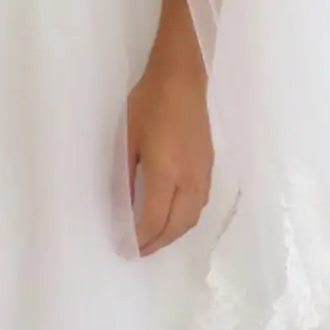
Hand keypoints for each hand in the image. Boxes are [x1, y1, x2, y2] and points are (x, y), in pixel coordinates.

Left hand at [127, 45, 212, 254]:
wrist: (183, 78)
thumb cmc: (149, 103)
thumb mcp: (127, 139)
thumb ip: (126, 175)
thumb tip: (121, 206)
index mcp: (166, 172)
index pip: (154, 219)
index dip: (140, 239)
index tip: (126, 248)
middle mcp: (189, 178)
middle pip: (177, 225)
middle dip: (158, 243)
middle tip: (139, 251)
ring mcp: (202, 173)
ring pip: (192, 217)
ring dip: (173, 234)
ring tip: (154, 239)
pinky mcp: (208, 166)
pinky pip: (199, 204)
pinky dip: (184, 219)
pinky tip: (172, 217)